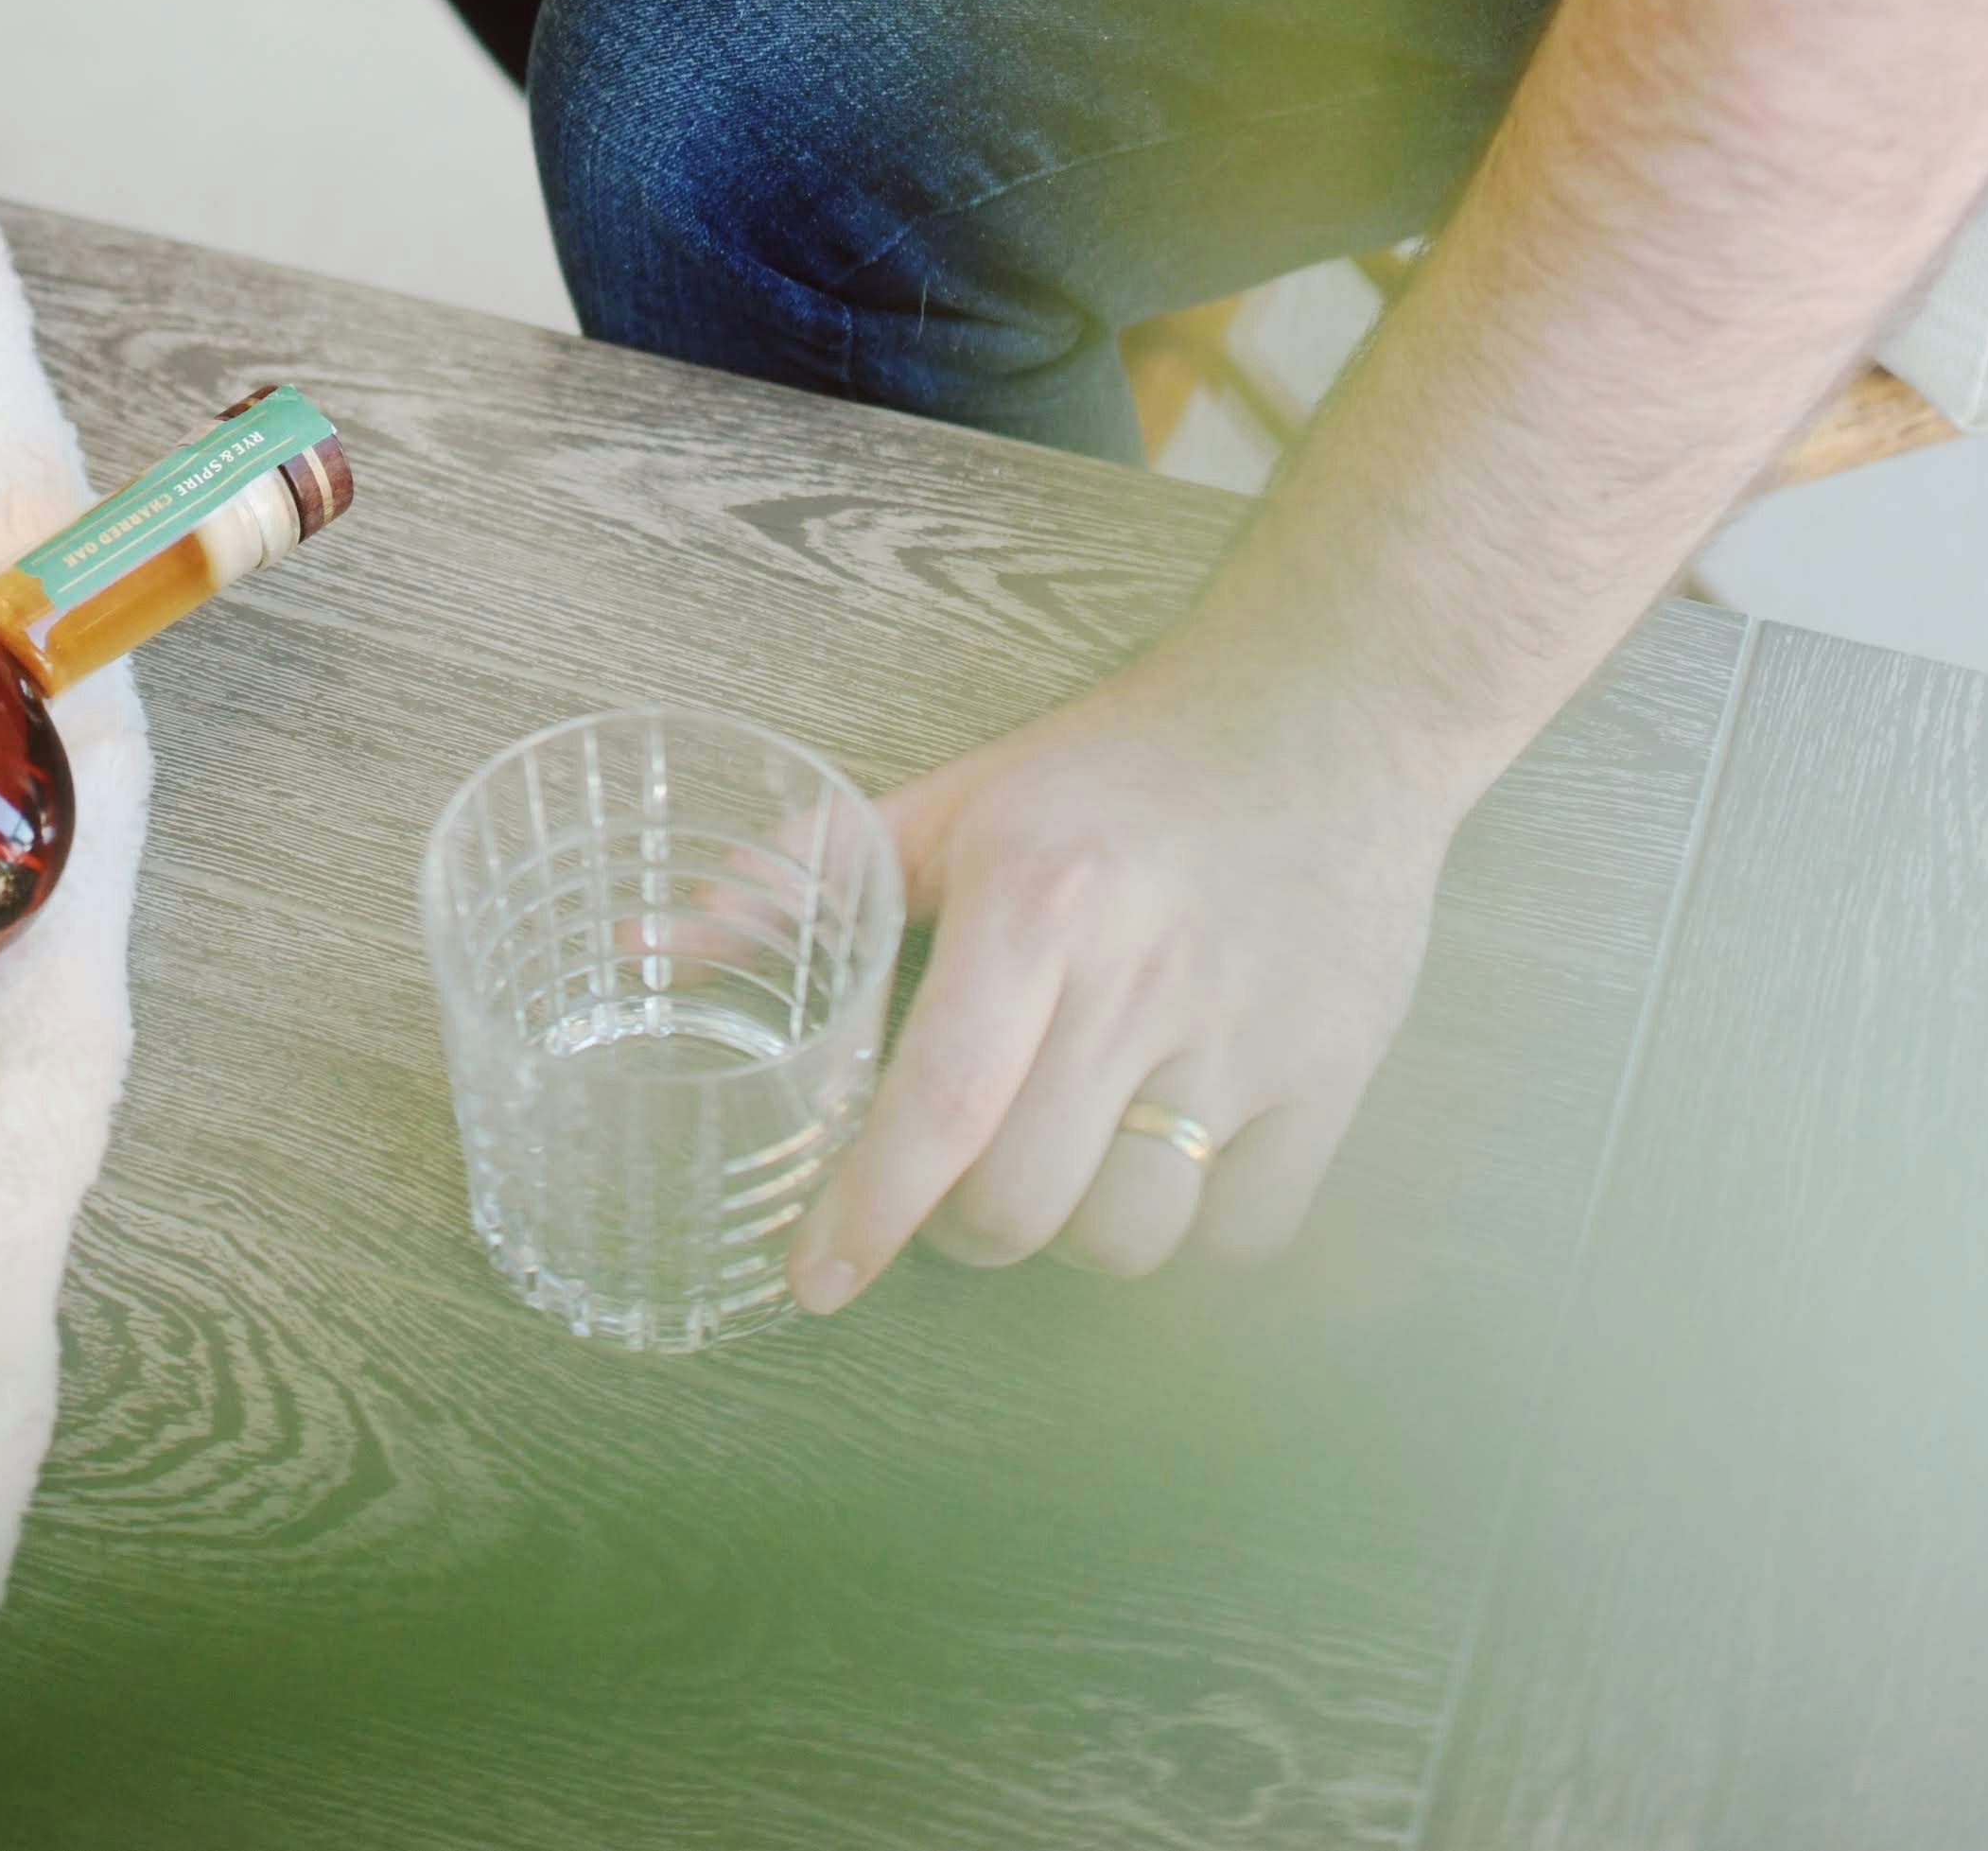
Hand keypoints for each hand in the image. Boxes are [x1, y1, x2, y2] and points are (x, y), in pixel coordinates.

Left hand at [789, 646, 1467, 1309]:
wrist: (1329, 710)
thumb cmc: (1121, 766)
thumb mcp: (957, 798)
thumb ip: (804, 878)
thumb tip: (651, 943)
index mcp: (1037, 902)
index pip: (942, 1101)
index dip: (870, 1211)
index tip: (817, 1278)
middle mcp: (1144, 978)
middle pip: (1024, 1202)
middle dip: (962, 1228)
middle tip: (954, 1186)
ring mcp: (1250, 1037)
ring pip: (1132, 1238)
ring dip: (1075, 1236)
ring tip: (1066, 1167)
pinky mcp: (1335, 1075)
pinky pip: (1245, 1234)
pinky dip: (1194, 1233)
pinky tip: (1168, 1165)